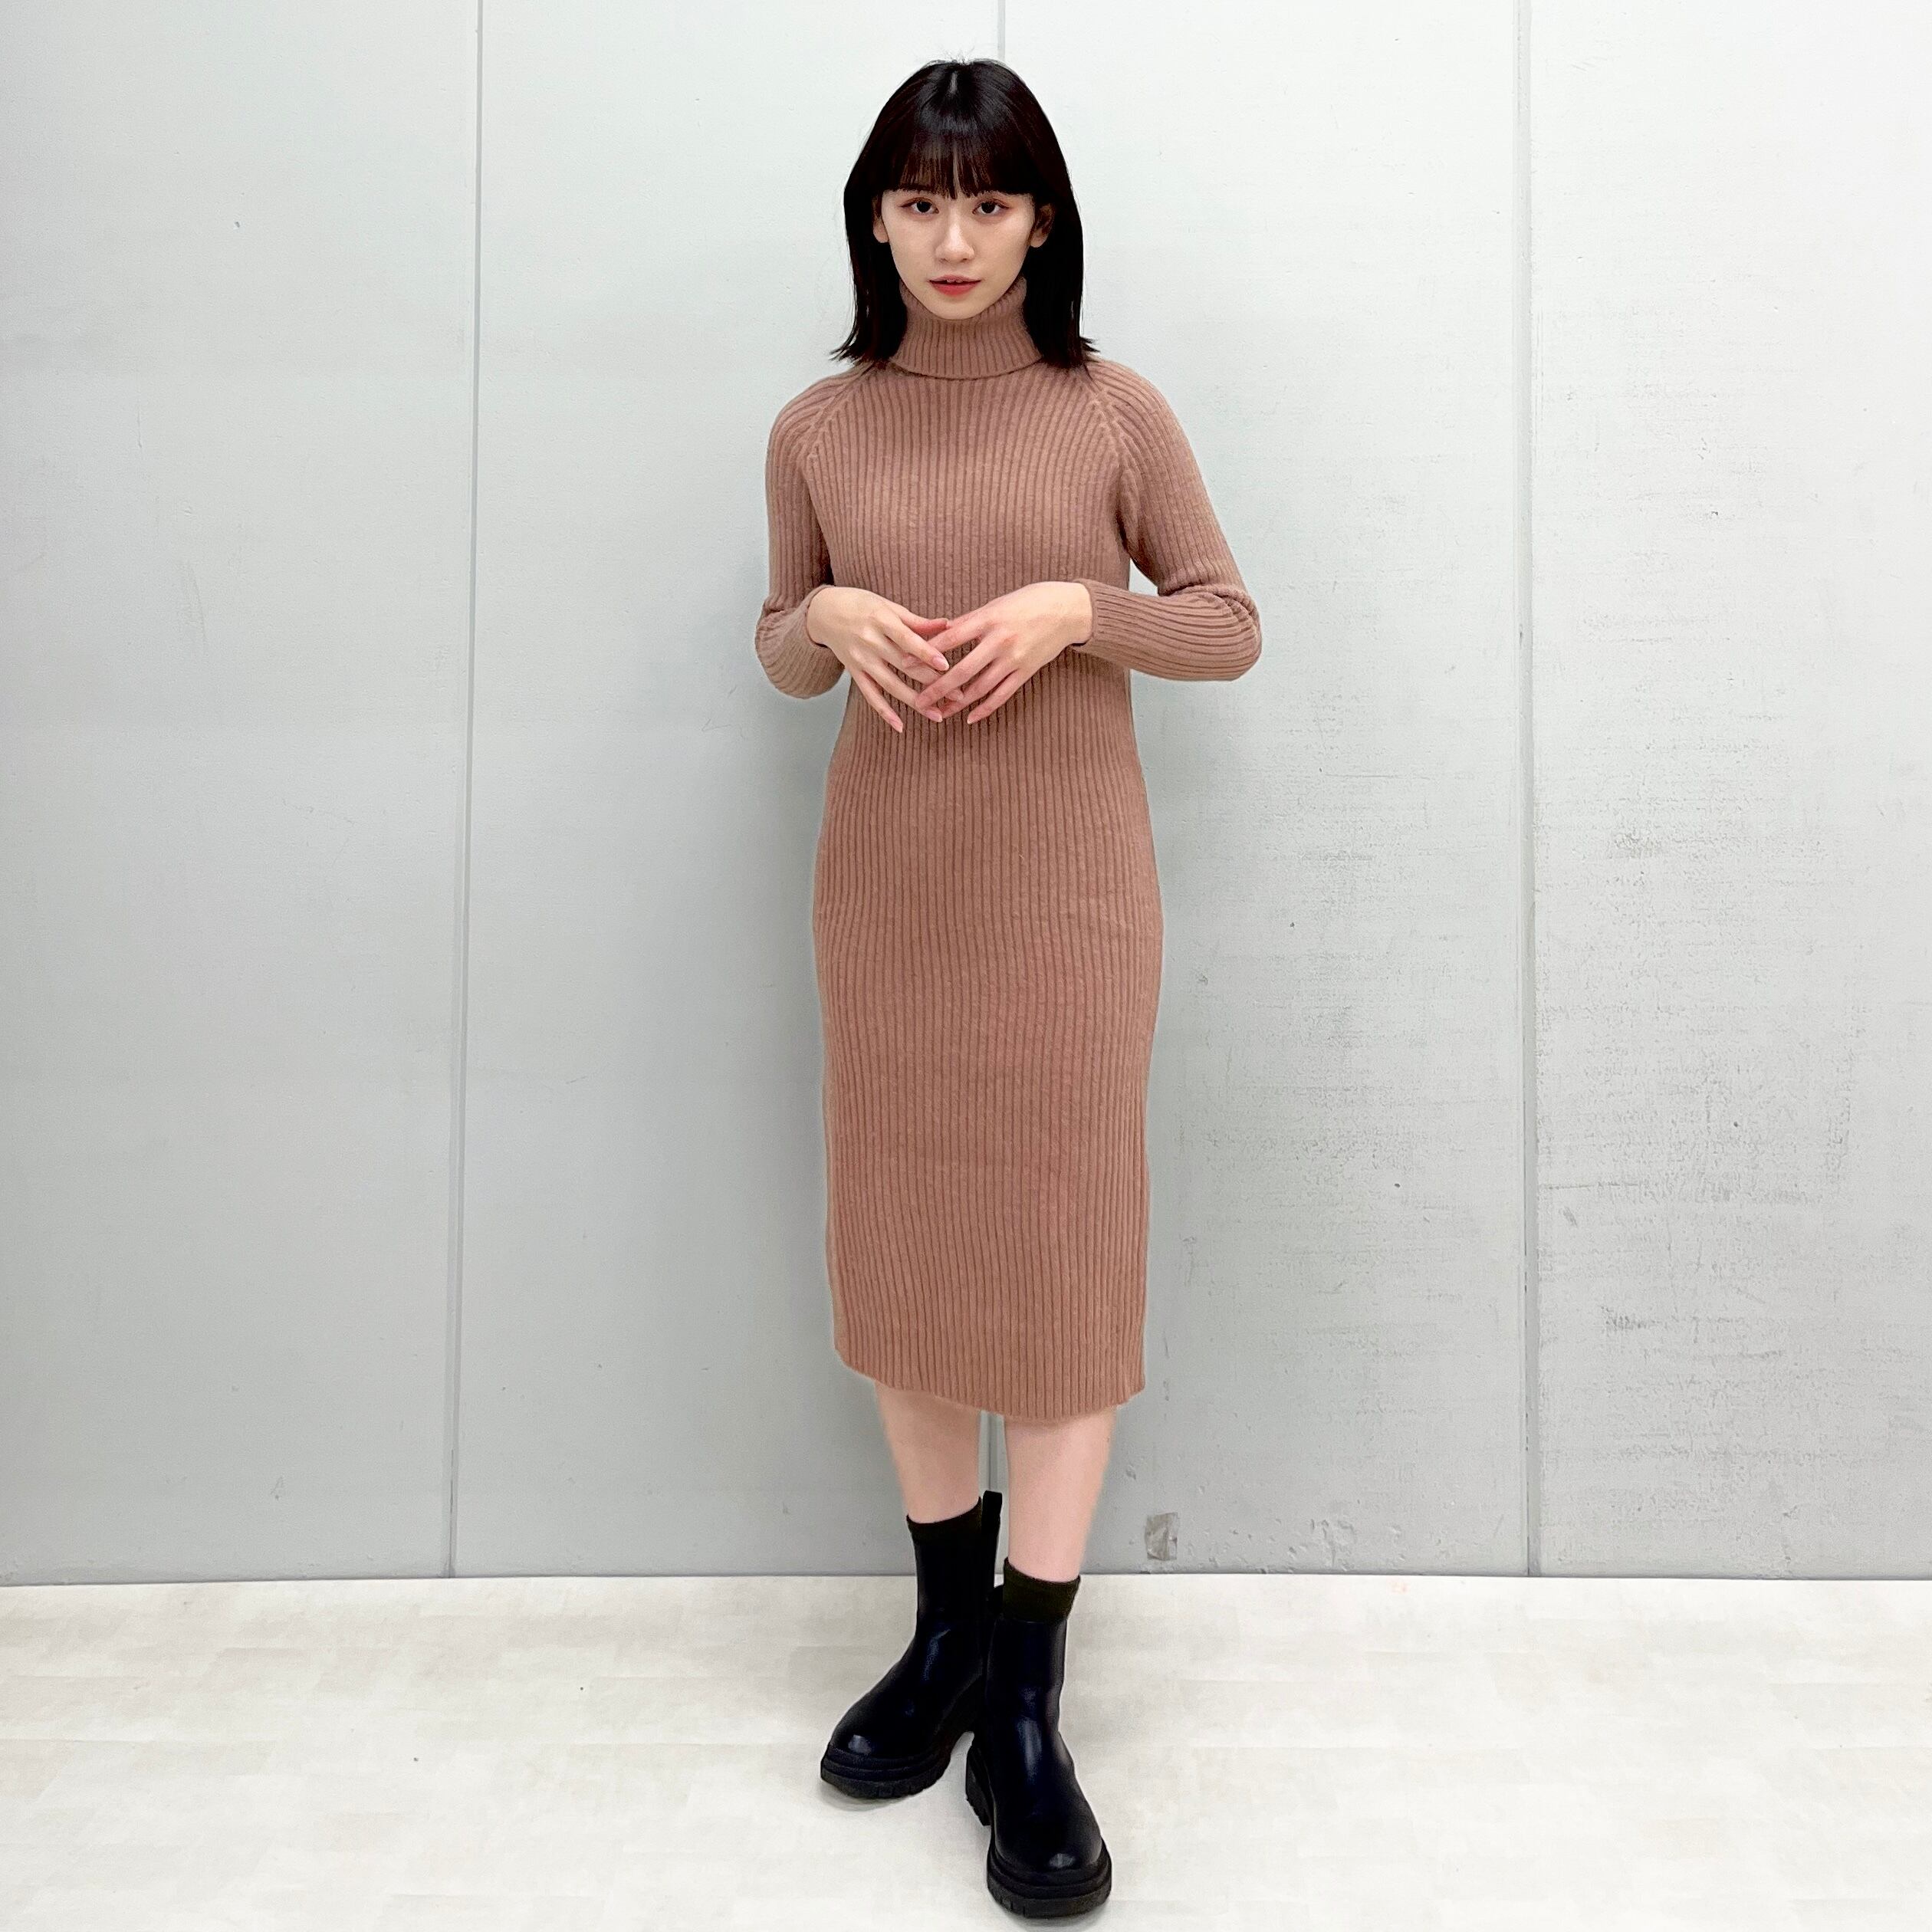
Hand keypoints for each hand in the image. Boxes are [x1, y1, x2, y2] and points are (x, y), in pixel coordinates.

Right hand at [807, 587, 953, 733]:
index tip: (946, 666)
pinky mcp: (854, 672)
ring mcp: (861, 659)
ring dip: (915, 702)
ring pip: (890, 685)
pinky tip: (900, 726)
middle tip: (957, 695)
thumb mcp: (888, 606)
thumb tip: (949, 624)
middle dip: (931, 682)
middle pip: (903, 665)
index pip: (907, 639)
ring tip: (937, 715)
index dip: (926, 653)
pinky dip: (884, 712)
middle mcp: (869, 641)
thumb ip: (917, 621)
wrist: (824, 612)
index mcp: (881, 620)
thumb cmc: (862, 605)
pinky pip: (870, 695)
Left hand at [912, 582, 1092, 724]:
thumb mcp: (996, 604)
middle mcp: (1000, 641)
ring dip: (958, 703)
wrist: (1068, 609)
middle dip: (937, 688)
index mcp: (989, 619)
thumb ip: (970, 621)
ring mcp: (1014, 659)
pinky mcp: (1026, 672)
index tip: (904, 664)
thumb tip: (941, 633)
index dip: (926, 653)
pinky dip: (985, 708)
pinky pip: (1002, 695)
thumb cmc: (1029, 601)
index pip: (950, 639)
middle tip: (918, 701)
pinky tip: (970, 718)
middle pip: (962, 670)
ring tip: (939, 713)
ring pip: (980, 687)